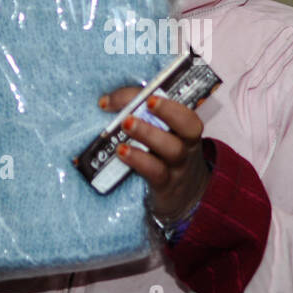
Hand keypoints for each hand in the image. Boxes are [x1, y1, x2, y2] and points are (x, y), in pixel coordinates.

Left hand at [101, 88, 208, 221]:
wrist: (180, 198)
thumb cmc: (162, 158)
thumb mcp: (159, 137)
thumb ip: (139, 115)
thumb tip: (104, 102)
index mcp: (186, 128)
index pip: (182, 109)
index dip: (166, 100)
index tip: (146, 94)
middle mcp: (187, 145)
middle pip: (188, 126)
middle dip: (168, 111)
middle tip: (146, 101)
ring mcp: (178, 167)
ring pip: (172, 149)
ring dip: (148, 133)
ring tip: (126, 124)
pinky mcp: (166, 186)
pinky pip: (156, 173)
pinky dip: (138, 160)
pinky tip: (122, 152)